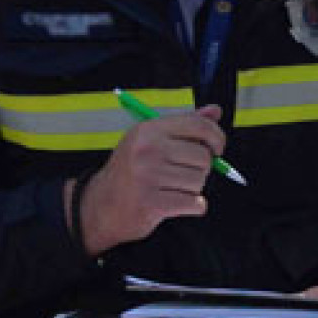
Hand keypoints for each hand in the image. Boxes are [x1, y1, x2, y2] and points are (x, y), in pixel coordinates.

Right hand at [66, 104, 224, 255]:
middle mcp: (148, 150)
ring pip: (200, 181)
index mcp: (149, 130)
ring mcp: (149, 177)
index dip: (217, 137)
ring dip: (193, 189)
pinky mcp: (153, 203)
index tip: (217, 148)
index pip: (199, 125)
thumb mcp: (151, 141)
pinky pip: (195, 203)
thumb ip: (185, 124)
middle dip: (201, 169)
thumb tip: (215, 111)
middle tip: (183, 175)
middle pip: (203, 157)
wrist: (100, 206)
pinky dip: (193, 206)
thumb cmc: (130, 172)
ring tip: (173, 189)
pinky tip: (177, 203)